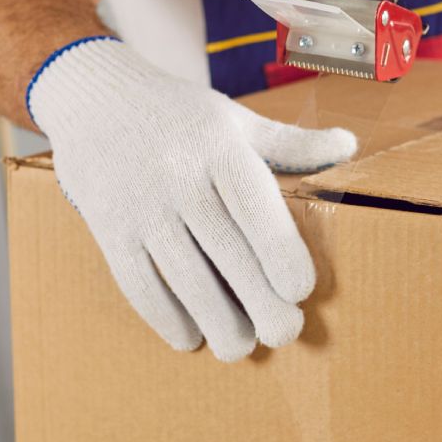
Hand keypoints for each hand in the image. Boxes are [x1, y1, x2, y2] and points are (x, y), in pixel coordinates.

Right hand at [27, 37, 356, 361]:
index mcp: (219, 146)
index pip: (256, 207)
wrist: (92, 94)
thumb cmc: (177, 113)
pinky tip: (188, 337)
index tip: (299, 290)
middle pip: (227, 252)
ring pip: (184, 276)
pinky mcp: (108, 227)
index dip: (281, 254)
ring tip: (239, 347)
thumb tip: (349, 147)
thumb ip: (290, 142)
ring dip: (216, 321)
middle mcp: (179, 175)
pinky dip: (164, 316)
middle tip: (284, 334)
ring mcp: (140, 204)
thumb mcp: (234, 118)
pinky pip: (138, 282)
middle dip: (259, 302)